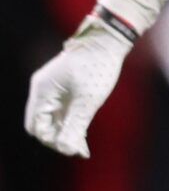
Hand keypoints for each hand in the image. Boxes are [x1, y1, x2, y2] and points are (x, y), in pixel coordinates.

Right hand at [25, 16, 133, 157]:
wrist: (110, 39)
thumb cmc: (97, 66)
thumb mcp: (88, 100)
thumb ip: (75, 125)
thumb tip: (65, 149)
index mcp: (42, 92)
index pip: (36, 127)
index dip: (52, 140)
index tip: (72, 149)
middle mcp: (43, 90)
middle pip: (43, 124)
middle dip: (58, 138)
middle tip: (80, 150)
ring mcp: (54, 88)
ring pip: (54, 118)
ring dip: (66, 132)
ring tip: (83, 149)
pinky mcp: (66, 87)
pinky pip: (63, 110)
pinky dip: (72, 121)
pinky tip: (84, 134)